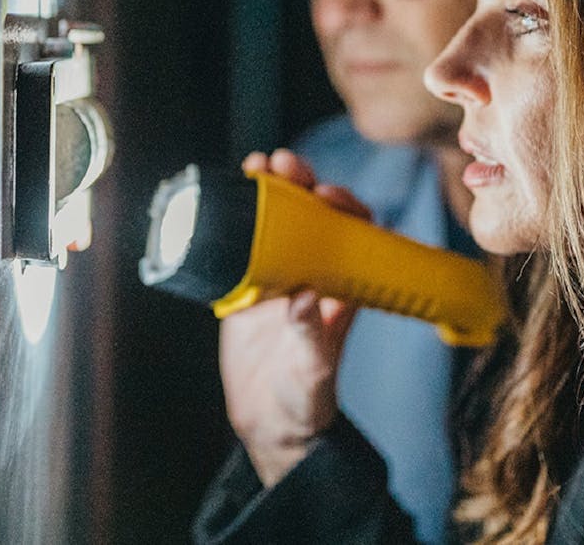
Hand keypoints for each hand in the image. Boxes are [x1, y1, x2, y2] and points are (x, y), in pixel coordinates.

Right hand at [219, 149, 366, 487]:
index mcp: (343, 286)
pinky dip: (239, 214)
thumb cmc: (304, 400)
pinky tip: (228, 193)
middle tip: (284, 164)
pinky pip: (245, 239)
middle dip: (303, 182)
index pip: (355, 230)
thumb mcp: (313, 373)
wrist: (269, 420)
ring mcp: (281, 274)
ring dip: (271, 189)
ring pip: (281, 218)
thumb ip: (312, 340)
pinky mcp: (248, 283)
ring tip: (256, 165)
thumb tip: (303, 301)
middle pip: (315, 213)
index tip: (324, 193)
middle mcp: (315, 272)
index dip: (344, 205)